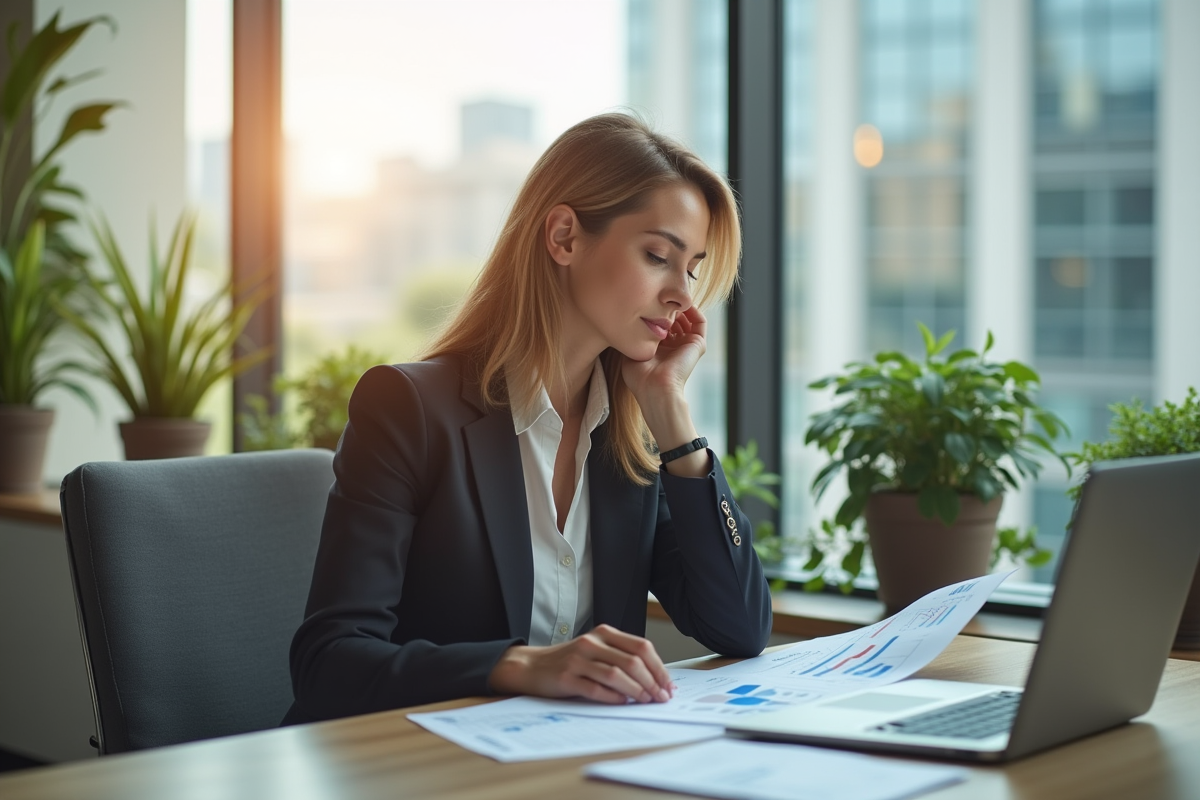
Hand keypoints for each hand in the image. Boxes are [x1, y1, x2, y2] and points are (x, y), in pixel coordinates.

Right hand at [488, 624, 673, 703]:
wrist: (532, 666)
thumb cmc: (569, 661)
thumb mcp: (596, 651)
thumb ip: (621, 658)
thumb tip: (655, 680)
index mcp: (604, 633)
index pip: (641, 647)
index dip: (659, 667)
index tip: (668, 685)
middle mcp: (592, 642)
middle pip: (632, 661)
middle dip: (652, 682)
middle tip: (661, 697)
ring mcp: (578, 659)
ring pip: (617, 675)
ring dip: (636, 691)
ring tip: (646, 701)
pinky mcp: (567, 677)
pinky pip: (596, 689)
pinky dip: (613, 698)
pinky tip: (622, 703)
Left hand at [621, 305, 706, 413]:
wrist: (656, 388)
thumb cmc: (640, 376)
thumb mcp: (631, 352)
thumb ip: (633, 336)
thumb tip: (628, 321)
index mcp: (659, 350)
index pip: (660, 326)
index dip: (653, 312)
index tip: (646, 300)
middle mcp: (674, 347)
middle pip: (674, 320)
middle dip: (667, 307)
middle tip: (659, 295)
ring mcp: (687, 345)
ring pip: (687, 319)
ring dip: (679, 307)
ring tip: (669, 298)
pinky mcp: (698, 344)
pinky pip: (700, 322)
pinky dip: (693, 310)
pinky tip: (681, 304)